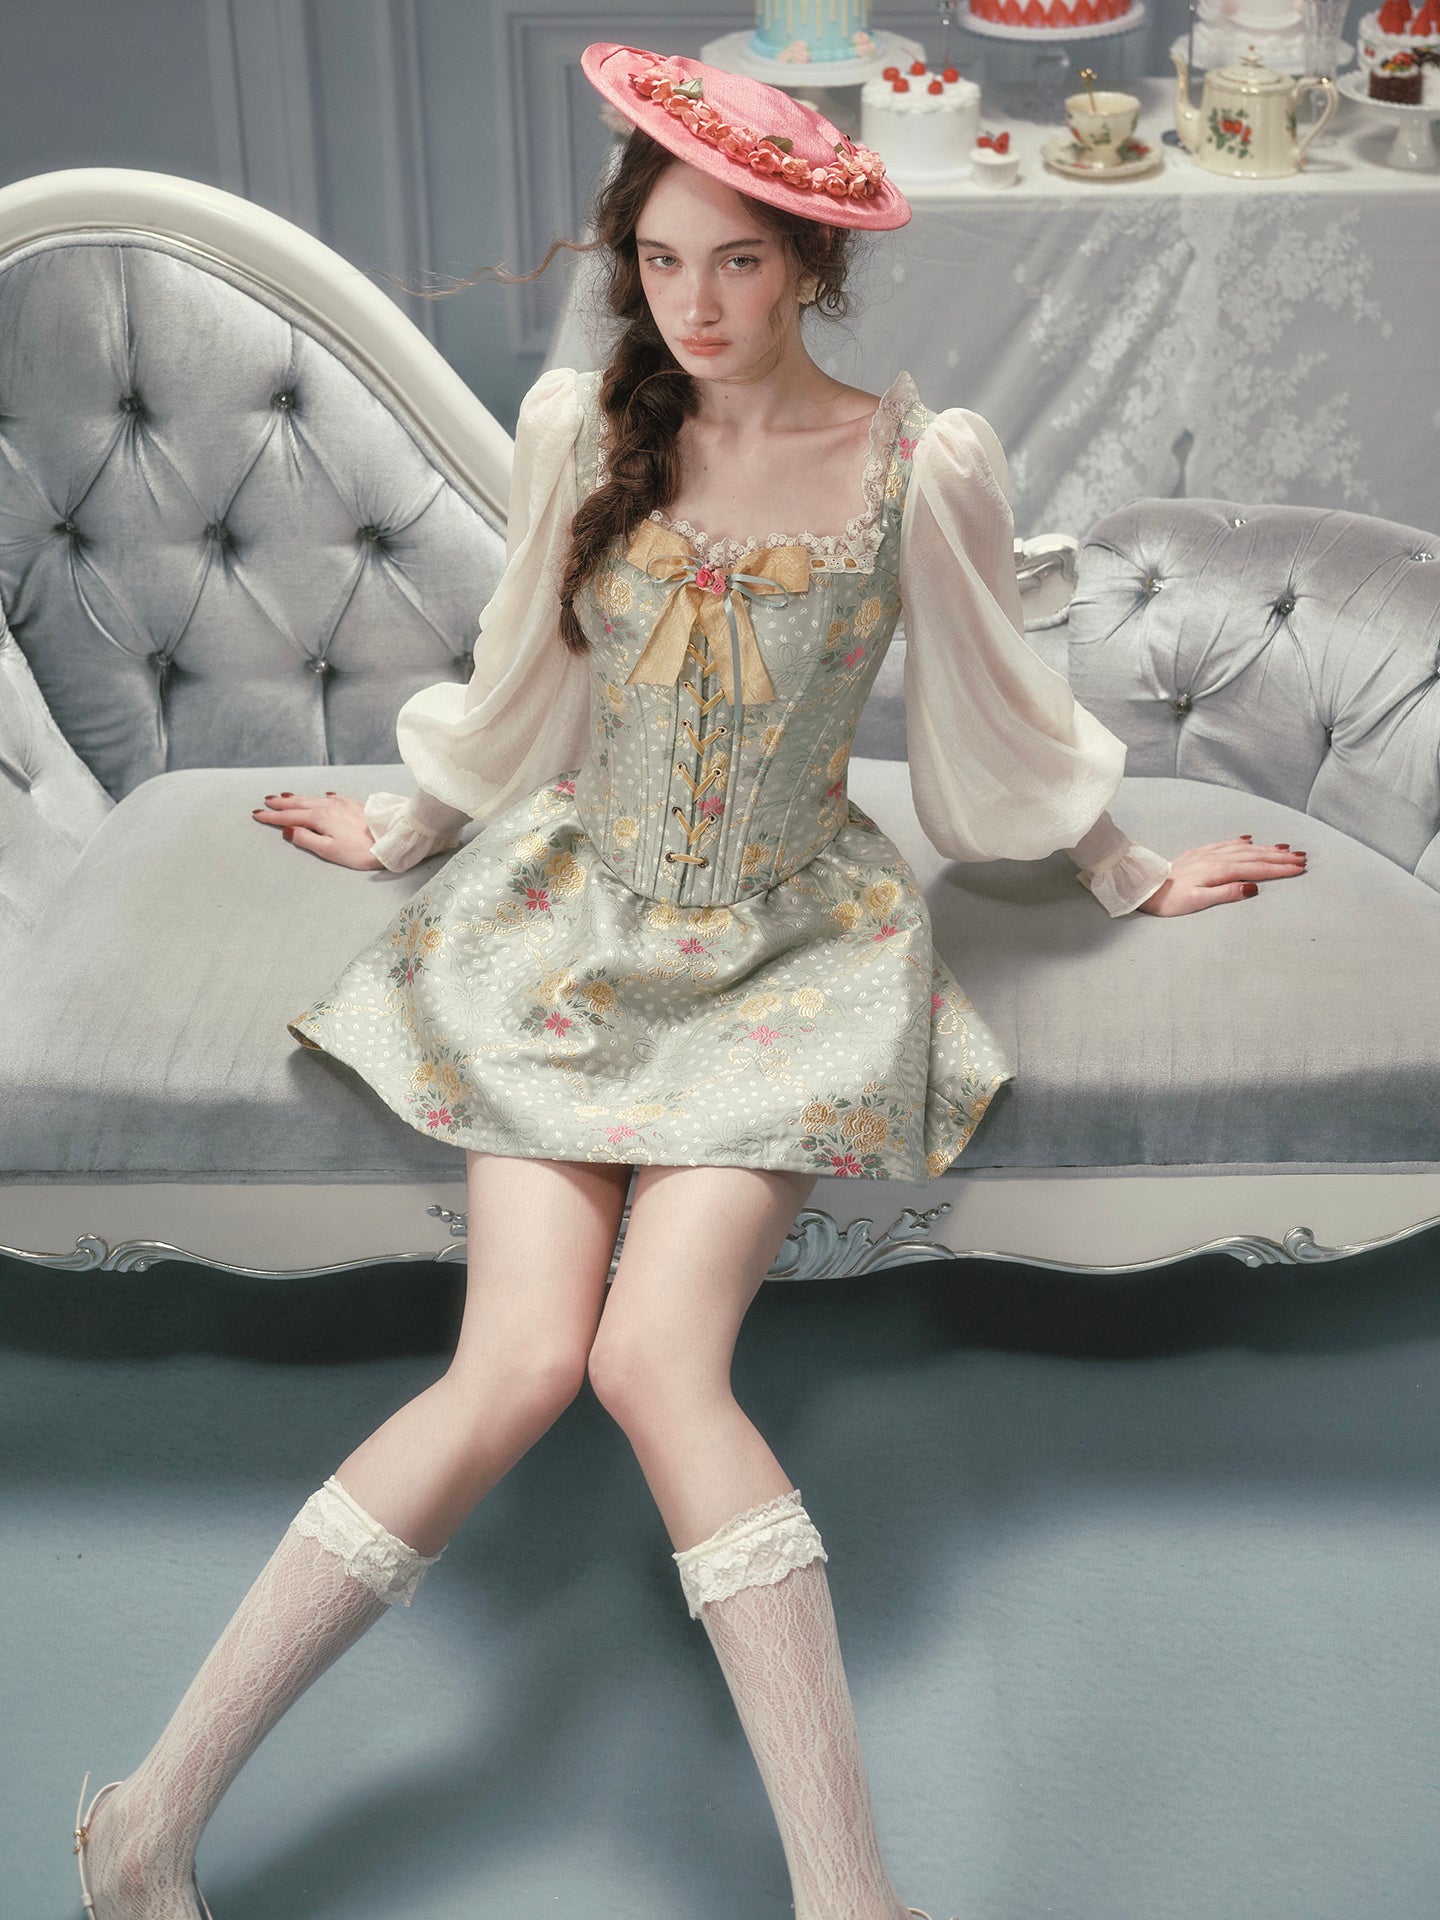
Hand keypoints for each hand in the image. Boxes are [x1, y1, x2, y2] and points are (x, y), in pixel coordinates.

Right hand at [251, 790, 382, 869]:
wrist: (390, 838)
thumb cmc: (360, 850)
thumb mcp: (328, 850)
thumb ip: (306, 839)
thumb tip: (287, 830)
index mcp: (319, 818)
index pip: (289, 817)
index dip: (272, 817)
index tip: (257, 814)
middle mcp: (328, 806)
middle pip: (299, 804)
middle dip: (281, 803)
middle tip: (266, 801)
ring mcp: (341, 804)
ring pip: (313, 799)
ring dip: (297, 798)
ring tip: (285, 796)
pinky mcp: (353, 804)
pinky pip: (331, 798)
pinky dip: (321, 797)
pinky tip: (323, 796)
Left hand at [1138, 835, 1305, 915]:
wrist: (1145, 887)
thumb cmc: (1170, 900)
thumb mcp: (1198, 902)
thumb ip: (1226, 893)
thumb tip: (1253, 887)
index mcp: (1220, 871)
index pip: (1257, 869)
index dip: (1280, 869)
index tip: (1300, 869)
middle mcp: (1217, 858)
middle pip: (1255, 856)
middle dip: (1280, 858)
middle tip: (1302, 858)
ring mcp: (1208, 854)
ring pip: (1243, 849)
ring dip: (1265, 849)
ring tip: (1285, 849)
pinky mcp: (1199, 853)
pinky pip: (1226, 844)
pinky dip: (1241, 842)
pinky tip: (1249, 840)